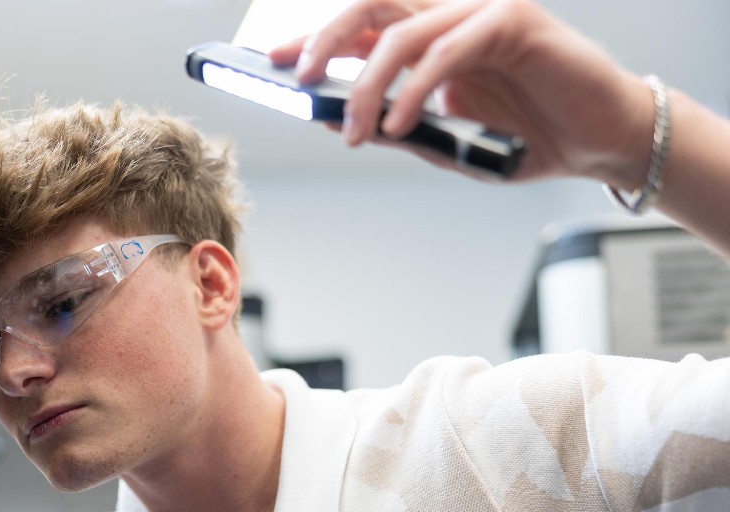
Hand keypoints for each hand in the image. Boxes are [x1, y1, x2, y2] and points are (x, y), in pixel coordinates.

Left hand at [269, 0, 653, 186]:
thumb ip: (390, 127)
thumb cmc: (521, 137)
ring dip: (367, 85)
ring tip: (356, 130)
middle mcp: (449, 15)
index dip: (314, 40)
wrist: (596, 142)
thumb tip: (328, 119)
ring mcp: (481, 12)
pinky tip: (398, 123)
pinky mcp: (514, 21)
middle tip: (298, 80)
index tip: (272, 64)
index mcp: (429, 37)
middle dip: (325, 42)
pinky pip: (447, 50)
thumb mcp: (441, 141)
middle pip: (371, 10)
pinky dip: (415, 89)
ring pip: (402, 32)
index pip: (360, 27)